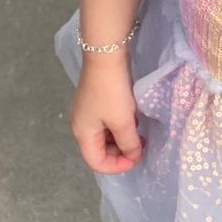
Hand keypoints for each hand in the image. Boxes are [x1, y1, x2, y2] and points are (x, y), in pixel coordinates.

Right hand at [69, 56, 144, 174]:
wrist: (105, 55)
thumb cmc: (112, 92)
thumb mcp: (122, 121)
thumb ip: (129, 143)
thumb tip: (133, 156)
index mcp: (82, 134)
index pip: (96, 163)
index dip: (117, 166)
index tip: (137, 158)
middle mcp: (80, 124)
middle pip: (99, 150)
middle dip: (120, 152)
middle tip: (140, 145)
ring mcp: (86, 111)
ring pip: (104, 135)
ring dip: (121, 137)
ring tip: (138, 132)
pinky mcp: (94, 99)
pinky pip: (106, 121)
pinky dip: (118, 124)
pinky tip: (131, 117)